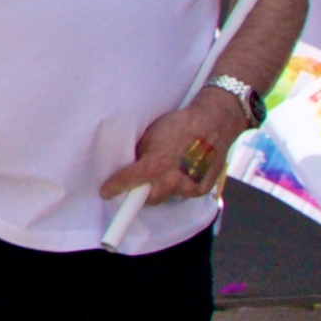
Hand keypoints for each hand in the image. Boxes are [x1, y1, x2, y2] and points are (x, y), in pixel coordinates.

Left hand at [101, 93, 247, 205]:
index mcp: (155, 165)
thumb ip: (140, 155)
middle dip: (142, 192)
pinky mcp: (201, 190)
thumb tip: (132, 165)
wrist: (215, 122)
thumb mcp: (151, 135)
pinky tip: (184, 171)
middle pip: (148, 198)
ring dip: (163, 188)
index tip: (106, 192)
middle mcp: (171, 180)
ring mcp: (187, 187)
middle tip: (142, 182)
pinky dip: (181, 186)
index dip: (114, 187)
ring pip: (166, 196)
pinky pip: (183, 194)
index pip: (127, 182)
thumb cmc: (181, 124)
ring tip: (169, 170)